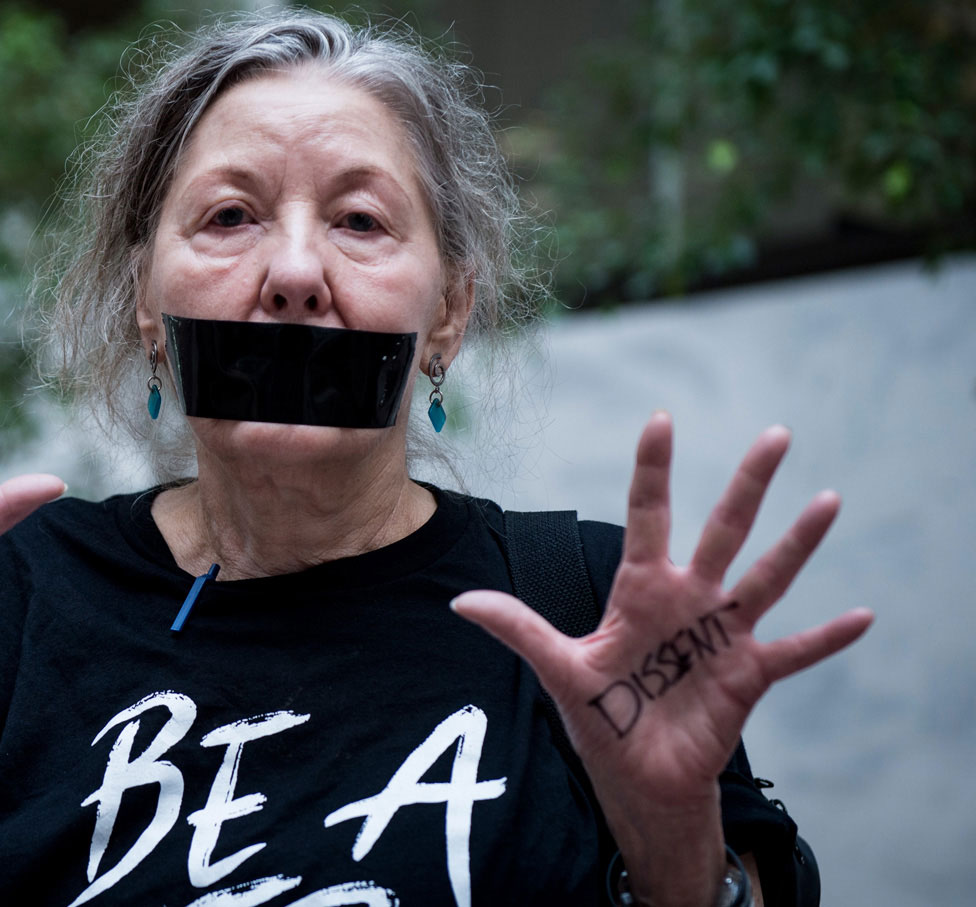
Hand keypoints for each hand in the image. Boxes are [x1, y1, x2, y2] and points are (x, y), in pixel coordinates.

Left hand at [453, 414, 871, 892]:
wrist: (637, 776)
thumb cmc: (601, 716)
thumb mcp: (558, 669)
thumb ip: (518, 629)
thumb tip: (460, 601)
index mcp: (640, 589)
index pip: (648, 514)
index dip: (654, 469)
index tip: (662, 419)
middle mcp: (688, 599)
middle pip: (723, 528)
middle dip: (747, 483)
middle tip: (776, 435)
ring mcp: (722, 635)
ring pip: (766, 577)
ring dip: (797, 542)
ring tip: (828, 500)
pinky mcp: (747, 676)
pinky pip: (795, 651)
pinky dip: (827, 637)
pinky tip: (864, 615)